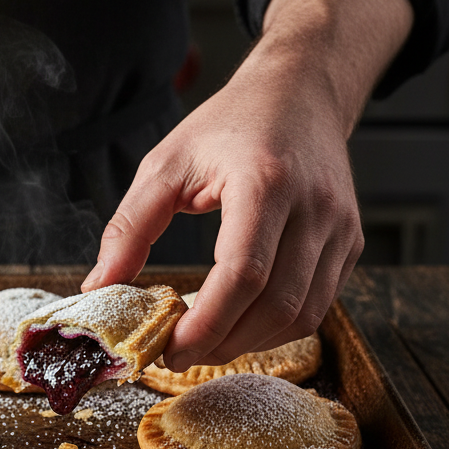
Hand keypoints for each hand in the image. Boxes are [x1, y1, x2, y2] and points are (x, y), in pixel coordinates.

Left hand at [81, 0, 413, 370]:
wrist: (300, 93)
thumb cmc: (230, 124)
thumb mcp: (166, 164)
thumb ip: (130, 227)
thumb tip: (99, 286)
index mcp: (266, 182)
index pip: (243, 274)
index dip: (207, 323)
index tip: (170, 349)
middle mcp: (315, 208)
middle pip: (276, 304)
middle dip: (223, 343)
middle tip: (178, 355)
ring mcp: (341, 227)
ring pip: (303, 314)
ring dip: (251, 342)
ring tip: (205, 344)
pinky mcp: (350, 242)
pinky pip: (318, 304)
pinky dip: (277, 327)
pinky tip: (240, 324)